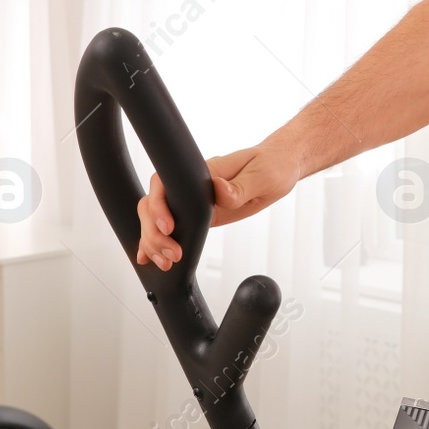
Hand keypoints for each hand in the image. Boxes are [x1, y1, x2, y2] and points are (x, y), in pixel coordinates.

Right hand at [134, 141, 305, 270]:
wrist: (279, 168)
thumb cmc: (271, 166)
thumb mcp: (262, 176)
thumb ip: (239, 187)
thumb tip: (219, 190)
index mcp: (202, 173)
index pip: (165, 183)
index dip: (159, 206)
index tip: (168, 227)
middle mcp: (191, 186)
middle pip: (152, 204)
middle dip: (154, 232)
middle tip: (172, 254)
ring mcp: (191, 201)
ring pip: (155, 218)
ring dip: (153, 241)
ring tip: (166, 262)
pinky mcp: (198, 215)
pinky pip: (169, 226)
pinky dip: (155, 240)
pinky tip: (148, 256)